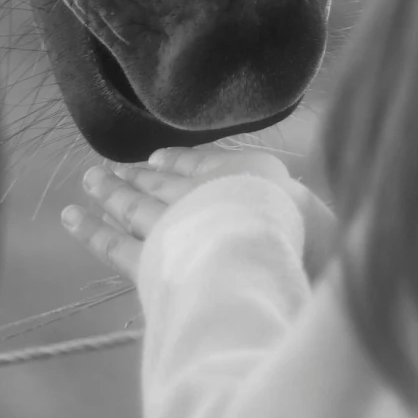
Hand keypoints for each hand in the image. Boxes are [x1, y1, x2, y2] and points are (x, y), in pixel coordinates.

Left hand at [61, 144, 335, 282]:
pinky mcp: (148, 256)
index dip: (182, 165)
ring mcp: (172, 221)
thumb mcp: (331, 230)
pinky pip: (115, 243)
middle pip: (166, 182)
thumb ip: (325, 225)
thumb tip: (342, 221)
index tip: (159, 160)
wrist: (265, 253)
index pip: (205, 168)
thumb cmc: (308, 242)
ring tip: (90, 181)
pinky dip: (94, 229)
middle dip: (141, 175)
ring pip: (136, 204)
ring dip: (113, 192)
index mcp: (245, 178)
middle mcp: (205, 193)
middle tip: (112, 167)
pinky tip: (74, 216)